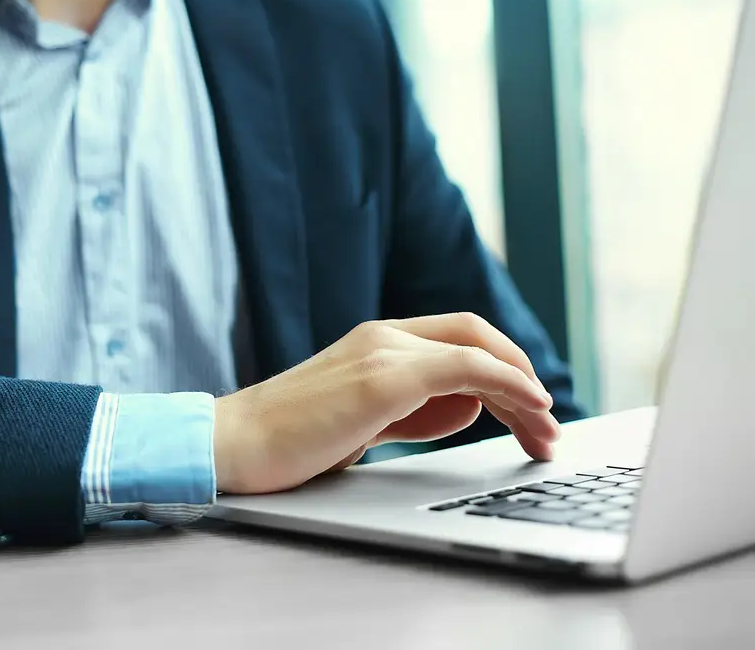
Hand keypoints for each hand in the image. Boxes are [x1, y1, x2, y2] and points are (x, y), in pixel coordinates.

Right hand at [213, 313, 560, 494]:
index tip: (529, 410)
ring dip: (522, 391)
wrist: (232, 446)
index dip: (503, 367)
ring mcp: (381, 352)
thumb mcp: (363, 422)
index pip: (458, 338)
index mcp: (374, 343)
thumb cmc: (288, 442)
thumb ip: (413, 409)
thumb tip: (467, 405)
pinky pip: (465, 368)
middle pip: (476, 335)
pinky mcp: (381, 378)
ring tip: (544, 434)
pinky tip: (531, 407)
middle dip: (521, 377)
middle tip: (547, 427)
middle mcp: (381, 337)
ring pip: (477, 349)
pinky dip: (507, 383)